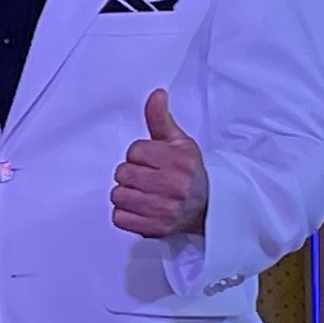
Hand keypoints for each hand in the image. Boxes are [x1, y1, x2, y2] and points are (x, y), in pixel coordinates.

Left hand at [112, 86, 209, 239]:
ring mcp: (164, 209)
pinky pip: (118, 217)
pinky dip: (124, 213)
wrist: (205, 209)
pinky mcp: (155, 229)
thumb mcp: (179, 142)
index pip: (134, 151)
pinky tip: (140, 208)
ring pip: (118, 194)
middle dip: (130, 174)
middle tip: (146, 178)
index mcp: (180, 161)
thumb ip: (161, 119)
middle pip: (123, 173)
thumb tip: (156, 94)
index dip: (139, 155)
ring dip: (125, 193)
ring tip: (142, 193)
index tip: (151, 161)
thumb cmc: (188, 172)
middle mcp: (174, 185)